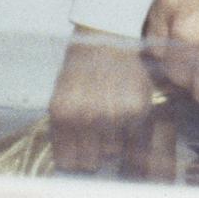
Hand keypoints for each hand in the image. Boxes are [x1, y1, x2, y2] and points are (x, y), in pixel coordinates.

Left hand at [48, 33, 170, 175]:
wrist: (106, 34)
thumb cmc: (81, 65)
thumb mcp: (61, 94)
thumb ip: (64, 128)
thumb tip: (70, 162)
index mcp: (63, 113)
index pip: (68, 163)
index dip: (74, 158)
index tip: (79, 151)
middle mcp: (87, 117)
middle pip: (91, 163)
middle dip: (92, 151)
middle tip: (95, 132)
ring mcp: (113, 114)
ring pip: (112, 152)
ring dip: (111, 139)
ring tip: (109, 114)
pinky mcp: (137, 109)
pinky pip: (132, 137)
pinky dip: (129, 128)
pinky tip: (123, 108)